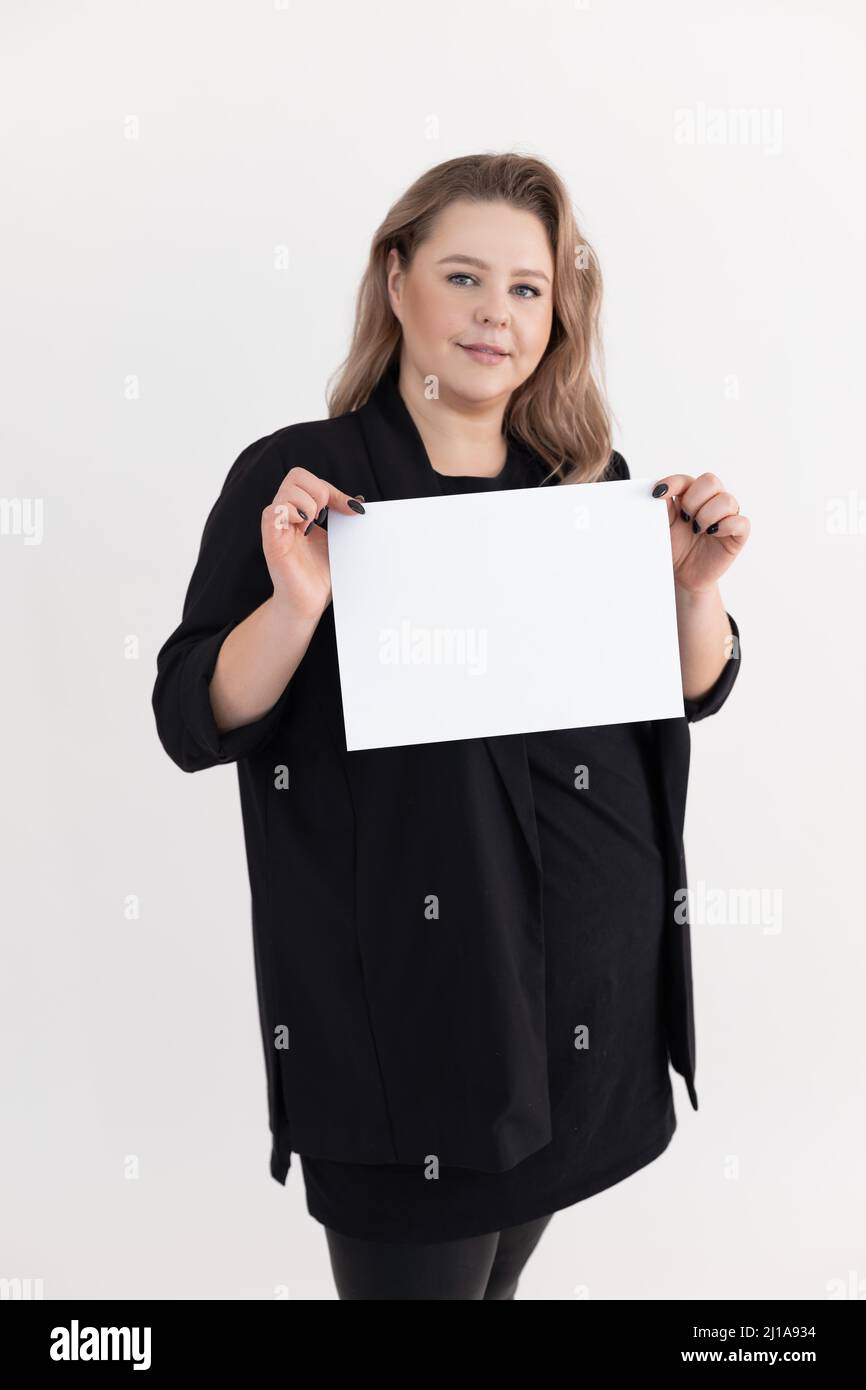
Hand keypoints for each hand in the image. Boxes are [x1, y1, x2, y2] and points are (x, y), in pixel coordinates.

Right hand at [262, 467, 365, 619]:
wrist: (308, 603)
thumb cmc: (320, 576)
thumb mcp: (338, 541)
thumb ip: (343, 521)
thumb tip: (359, 502)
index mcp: (300, 512)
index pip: (311, 480)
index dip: (334, 491)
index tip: (353, 510)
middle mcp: (286, 515)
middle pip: (296, 475)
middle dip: (319, 491)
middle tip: (325, 518)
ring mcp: (277, 527)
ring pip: (287, 491)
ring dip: (308, 505)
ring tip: (312, 527)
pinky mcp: (272, 541)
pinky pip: (273, 512)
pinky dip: (292, 514)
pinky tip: (303, 530)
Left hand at [651, 472, 749, 593]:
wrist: (682, 575)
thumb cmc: (675, 548)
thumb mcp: (663, 525)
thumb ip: (663, 506)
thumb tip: (658, 488)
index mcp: (692, 496)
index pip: (687, 479)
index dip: (674, 483)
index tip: (659, 494)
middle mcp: (711, 502)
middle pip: (711, 481)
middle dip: (693, 500)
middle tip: (685, 519)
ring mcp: (726, 517)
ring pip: (727, 500)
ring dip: (707, 515)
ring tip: (697, 530)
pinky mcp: (737, 534)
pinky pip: (741, 522)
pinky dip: (725, 526)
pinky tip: (713, 534)